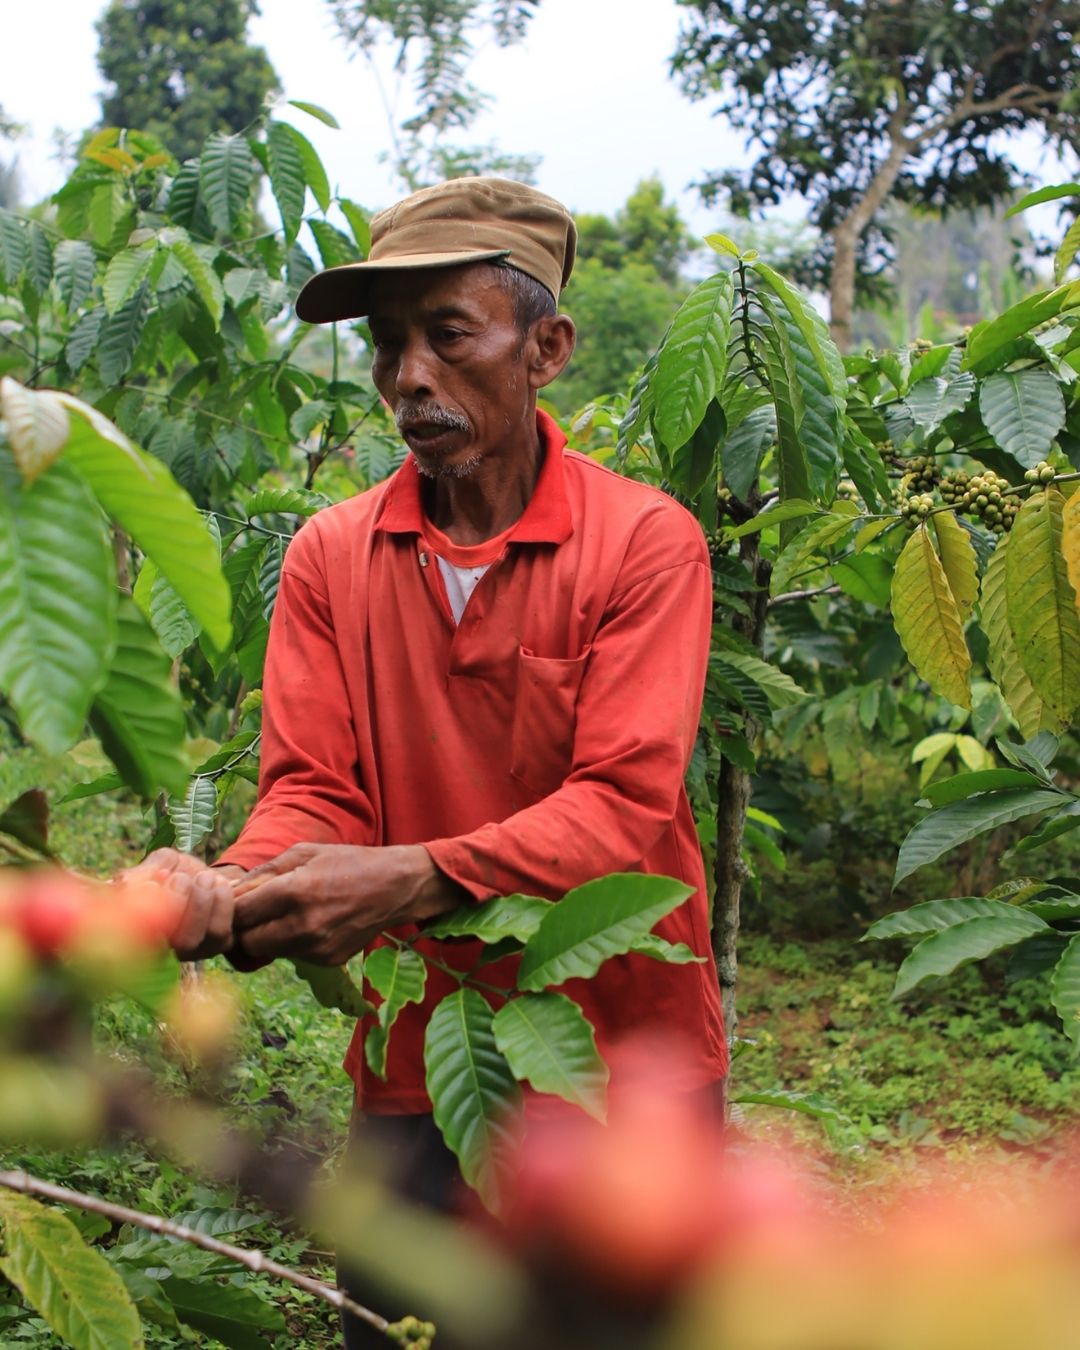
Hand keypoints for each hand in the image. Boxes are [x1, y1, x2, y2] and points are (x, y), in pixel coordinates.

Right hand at [123, 848, 244, 960]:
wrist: (206, 876)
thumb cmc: (175, 870)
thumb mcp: (159, 863)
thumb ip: (142, 872)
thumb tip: (124, 883)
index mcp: (140, 931)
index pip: (136, 937)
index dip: (144, 913)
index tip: (151, 884)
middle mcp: (164, 950)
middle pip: (178, 943)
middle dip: (181, 907)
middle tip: (182, 877)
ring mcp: (192, 950)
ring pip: (198, 940)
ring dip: (202, 902)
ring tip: (204, 876)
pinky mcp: (218, 944)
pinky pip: (221, 932)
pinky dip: (223, 903)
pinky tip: (218, 884)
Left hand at [231, 843, 461, 964]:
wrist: (395, 887)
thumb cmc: (347, 862)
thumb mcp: (303, 853)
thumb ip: (263, 873)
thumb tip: (230, 892)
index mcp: (295, 892)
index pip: (239, 915)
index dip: (231, 910)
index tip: (237, 902)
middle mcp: (303, 925)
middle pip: (247, 943)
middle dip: (244, 929)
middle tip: (253, 914)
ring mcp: (317, 948)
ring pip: (268, 952)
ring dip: (267, 937)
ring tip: (284, 915)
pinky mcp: (327, 961)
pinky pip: (293, 956)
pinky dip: (291, 943)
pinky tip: (308, 923)